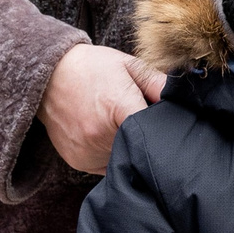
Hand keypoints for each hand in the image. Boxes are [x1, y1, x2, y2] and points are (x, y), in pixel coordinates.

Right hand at [40, 43, 166, 174]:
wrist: (48, 75)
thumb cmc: (93, 68)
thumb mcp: (129, 65)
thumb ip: (158, 82)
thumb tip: (185, 96)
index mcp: (117, 106)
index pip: (153, 133)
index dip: (164, 132)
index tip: (169, 131)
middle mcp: (100, 133)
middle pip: (139, 147)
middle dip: (145, 138)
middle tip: (141, 122)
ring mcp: (87, 150)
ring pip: (124, 159)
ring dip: (128, 148)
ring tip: (117, 124)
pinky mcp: (79, 161)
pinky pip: (106, 166)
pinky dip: (111, 155)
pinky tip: (106, 135)